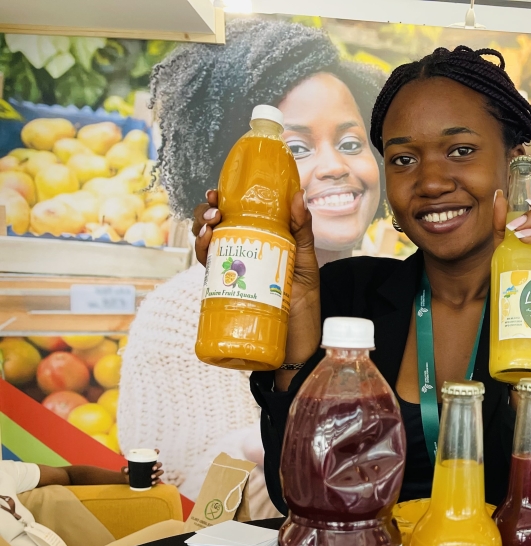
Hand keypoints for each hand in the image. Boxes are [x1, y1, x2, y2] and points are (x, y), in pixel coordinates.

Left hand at [121, 449, 163, 485]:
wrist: (129, 481)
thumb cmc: (128, 472)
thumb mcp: (125, 470)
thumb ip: (124, 469)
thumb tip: (126, 469)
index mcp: (147, 461)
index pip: (154, 455)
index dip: (156, 452)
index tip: (156, 451)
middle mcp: (153, 466)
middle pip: (159, 464)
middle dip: (157, 466)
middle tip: (152, 469)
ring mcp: (154, 473)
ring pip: (160, 471)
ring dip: (157, 474)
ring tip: (151, 477)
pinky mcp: (154, 480)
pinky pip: (158, 480)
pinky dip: (157, 481)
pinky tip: (152, 482)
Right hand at [193, 189, 323, 383]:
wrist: (300, 346)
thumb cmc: (304, 306)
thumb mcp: (307, 263)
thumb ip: (303, 231)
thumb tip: (297, 197)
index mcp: (260, 244)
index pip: (236, 217)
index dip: (222, 203)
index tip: (218, 192)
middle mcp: (241, 258)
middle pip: (215, 229)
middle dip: (207, 214)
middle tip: (215, 211)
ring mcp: (232, 277)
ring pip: (206, 248)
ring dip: (201, 232)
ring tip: (211, 226)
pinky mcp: (227, 295)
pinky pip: (209, 274)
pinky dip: (203, 256)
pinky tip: (207, 247)